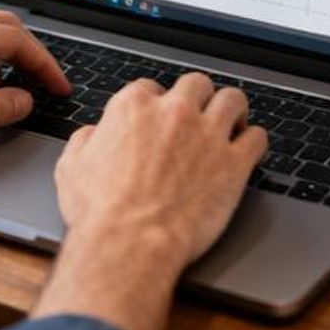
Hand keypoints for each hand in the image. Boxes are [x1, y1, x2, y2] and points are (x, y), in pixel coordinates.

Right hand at [56, 73, 267, 265]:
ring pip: (233, 99)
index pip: (151, 88)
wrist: (129, 245)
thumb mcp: (71, 168)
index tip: (160, 118)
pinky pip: (257, 137)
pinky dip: (254, 140)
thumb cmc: (99, 212)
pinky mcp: (234, 164)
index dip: (157, 104)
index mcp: (134, 107)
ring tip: (232, 123)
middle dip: (198, 97)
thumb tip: (93, 135)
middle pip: (196, 84)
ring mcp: (207, 135)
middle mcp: (174, 112)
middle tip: (199, 115)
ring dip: (232, 109)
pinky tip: (249, 149)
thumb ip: (85, 141)